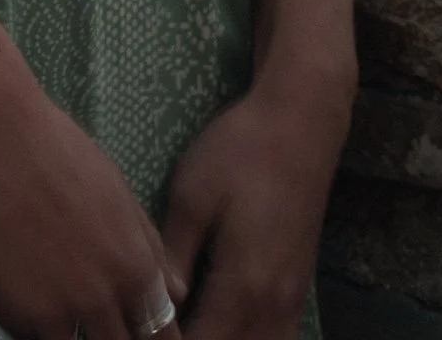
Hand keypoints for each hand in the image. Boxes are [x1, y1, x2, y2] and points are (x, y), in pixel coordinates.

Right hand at [0, 71, 181, 338]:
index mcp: (135, 266)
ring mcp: (58, 312)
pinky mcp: (14, 315)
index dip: (155, 337)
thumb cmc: (55, 147)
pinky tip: (35, 307)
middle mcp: (104, 299)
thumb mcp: (116, 188)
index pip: (162, 333)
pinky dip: (40, 332)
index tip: (141, 330)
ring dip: (80, 336)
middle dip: (119, 338)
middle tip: (105, 323)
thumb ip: (148, 247)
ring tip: (68, 314)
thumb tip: (177, 295)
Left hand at [161, 77, 351, 337]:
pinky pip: (277, 337)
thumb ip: (173, 256)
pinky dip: (250, 339)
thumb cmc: (240, 152)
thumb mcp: (192, 196)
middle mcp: (273, 306)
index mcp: (242, 287)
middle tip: (156, 328)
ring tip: (187, 326)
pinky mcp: (299, 287)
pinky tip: (223, 323)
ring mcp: (292, 299)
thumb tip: (157, 302)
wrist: (300, 123)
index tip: (141, 330)